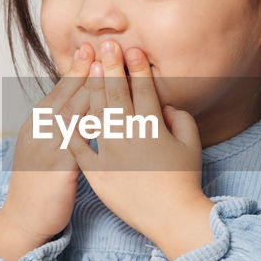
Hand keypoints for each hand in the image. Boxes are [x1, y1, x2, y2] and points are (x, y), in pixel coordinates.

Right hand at [0, 43, 96, 253]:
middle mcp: (38, 132)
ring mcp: (45, 149)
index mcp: (36, 124)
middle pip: (65, 95)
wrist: (23, 220)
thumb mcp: (46, 150)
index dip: (76, 70)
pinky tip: (110, 116)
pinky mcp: (56, 169)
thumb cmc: (40, 187)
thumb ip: (62, 130)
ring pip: (71, 113)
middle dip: (85, 71)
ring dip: (90, 91)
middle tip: (103, 48)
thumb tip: (84, 110)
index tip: (91, 50)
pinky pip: (77, 142)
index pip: (59, 91)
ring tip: (109, 72)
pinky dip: (92, 127)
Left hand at [65, 41, 214, 258]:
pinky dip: (72, 127)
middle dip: (111, 66)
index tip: (130, 48)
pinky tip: (68, 111)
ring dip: (93, 88)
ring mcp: (111, 154)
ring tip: (89, 68)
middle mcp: (131, 137)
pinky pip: (79, 145)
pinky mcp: (96, 172)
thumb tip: (165, 104)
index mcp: (154, 128)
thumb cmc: (184, 180)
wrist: (170, 217)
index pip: (144, 89)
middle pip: (118, 94)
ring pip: (97, 114)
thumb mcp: (192, 145)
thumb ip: (181, 118)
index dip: (137, 67)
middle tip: (105, 44)